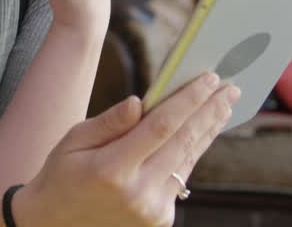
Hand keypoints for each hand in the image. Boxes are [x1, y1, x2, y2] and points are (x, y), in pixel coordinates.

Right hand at [13, 73, 240, 226]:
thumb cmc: (61, 176)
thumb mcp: (73, 141)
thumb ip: (109, 122)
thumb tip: (141, 101)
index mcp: (112, 169)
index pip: (161, 127)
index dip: (189, 100)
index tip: (209, 78)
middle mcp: (137, 193)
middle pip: (183, 143)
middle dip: (210, 112)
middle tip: (230, 88)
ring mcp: (152, 211)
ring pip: (188, 161)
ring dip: (208, 131)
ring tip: (224, 106)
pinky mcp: (160, 220)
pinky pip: (180, 178)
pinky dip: (191, 152)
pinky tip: (202, 133)